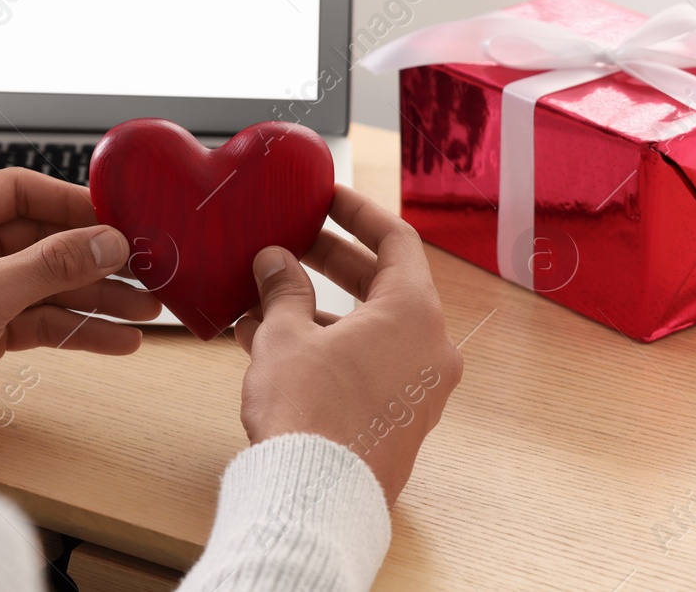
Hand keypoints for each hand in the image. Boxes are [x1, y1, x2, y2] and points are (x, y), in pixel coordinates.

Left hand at [0, 167, 161, 459]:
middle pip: (41, 240)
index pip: (18, 191)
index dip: (71, 203)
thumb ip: (50, 265)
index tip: (117, 218)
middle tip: (143, 268)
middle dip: (93, 258)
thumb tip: (106, 241)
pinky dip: (77, 328)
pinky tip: (117, 340)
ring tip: (145, 309)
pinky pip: (40, 319)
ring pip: (47, 283)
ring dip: (95, 297)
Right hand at [232, 184, 462, 505]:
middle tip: (292, 243)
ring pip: (370, 330)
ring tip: (266, 300)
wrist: (318, 496)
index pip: (397, 241)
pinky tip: (272, 345)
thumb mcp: (286, 335)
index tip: (328, 198)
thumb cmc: (310, 413)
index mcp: (414, 315)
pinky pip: (366, 365)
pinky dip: (328, 348)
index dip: (358, 213)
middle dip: (331, 261)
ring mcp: (419, 389)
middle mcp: (430, 349)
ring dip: (320, 310)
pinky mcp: (399, 420)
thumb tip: (276, 261)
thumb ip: (283, 289)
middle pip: (384, 285)